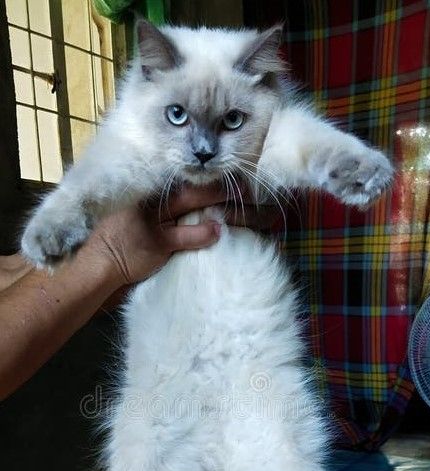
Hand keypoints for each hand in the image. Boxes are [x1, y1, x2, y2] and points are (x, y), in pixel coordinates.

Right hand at [82, 184, 282, 288]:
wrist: (99, 261)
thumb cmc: (122, 240)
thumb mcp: (144, 218)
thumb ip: (168, 211)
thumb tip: (200, 210)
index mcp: (156, 190)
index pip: (192, 179)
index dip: (218, 179)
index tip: (243, 182)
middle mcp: (158, 198)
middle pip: (200, 187)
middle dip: (230, 187)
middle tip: (257, 191)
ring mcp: (156, 219)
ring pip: (198, 203)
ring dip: (227, 205)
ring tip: (254, 209)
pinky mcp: (156, 242)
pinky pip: (184, 235)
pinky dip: (203, 233)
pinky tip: (221, 232)